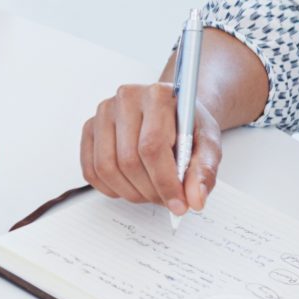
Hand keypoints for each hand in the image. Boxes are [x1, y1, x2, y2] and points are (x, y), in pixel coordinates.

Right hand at [80, 80, 221, 215]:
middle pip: (128, 160)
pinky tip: (131, 186)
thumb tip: (195, 199)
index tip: (179, 204)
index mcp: (157, 95)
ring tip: (151, 193)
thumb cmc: (189, 124)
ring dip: (130, 192)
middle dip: (150, 191)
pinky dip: (111, 189)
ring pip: (107, 168)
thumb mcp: (209, 143)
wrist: (173, 111)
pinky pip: (91, 170)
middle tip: (167, 201)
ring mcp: (103, 113)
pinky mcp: (90, 129)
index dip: (165, 181)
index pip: (152, 146)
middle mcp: (126, 99)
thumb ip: (204, 170)